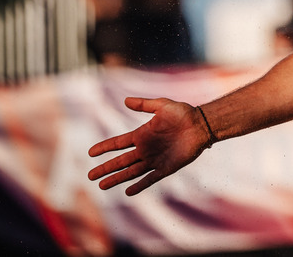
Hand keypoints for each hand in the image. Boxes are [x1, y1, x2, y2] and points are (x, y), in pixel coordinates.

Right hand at [87, 97, 209, 195]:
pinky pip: (150, 178)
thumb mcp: (162, 105)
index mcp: (142, 135)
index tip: (90, 152)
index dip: (105, 147)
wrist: (202, 124)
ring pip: (131, 172)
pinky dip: (140, 185)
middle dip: (106, 168)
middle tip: (90, 176)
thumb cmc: (183, 113)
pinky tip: (128, 191)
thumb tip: (125, 101)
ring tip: (102, 186)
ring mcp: (155, 159)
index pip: (118, 143)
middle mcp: (145, 149)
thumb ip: (144, 105)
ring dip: (117, 178)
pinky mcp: (166, 168)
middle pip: (121, 161)